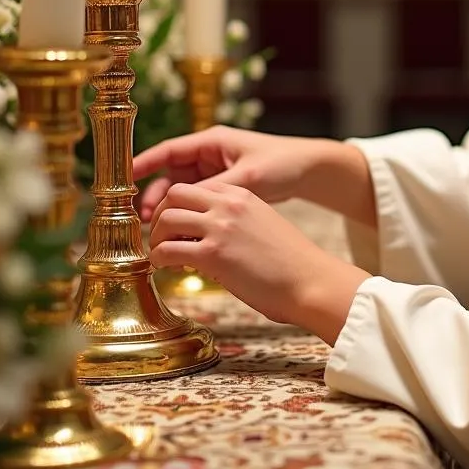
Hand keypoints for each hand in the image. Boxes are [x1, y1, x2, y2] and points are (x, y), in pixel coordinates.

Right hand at [134, 126, 322, 222]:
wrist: (310, 171)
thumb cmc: (281, 164)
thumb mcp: (247, 178)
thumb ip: (214, 191)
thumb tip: (184, 210)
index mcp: (213, 141)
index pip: (169, 151)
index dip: (144, 163)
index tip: (123, 178)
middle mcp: (210, 154)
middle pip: (171, 175)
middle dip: (155, 195)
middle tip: (143, 218)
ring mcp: (216, 172)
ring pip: (182, 191)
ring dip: (169, 208)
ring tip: (158, 230)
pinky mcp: (224, 190)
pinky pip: (197, 202)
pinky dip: (188, 215)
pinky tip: (181, 233)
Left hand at [149, 182, 369, 342]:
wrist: (312, 281)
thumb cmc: (292, 263)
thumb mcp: (263, 225)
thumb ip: (235, 223)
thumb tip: (209, 238)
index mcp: (242, 195)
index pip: (196, 187)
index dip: (177, 204)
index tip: (173, 223)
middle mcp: (229, 205)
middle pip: (175, 194)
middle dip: (160, 215)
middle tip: (161, 236)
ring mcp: (220, 227)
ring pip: (166, 218)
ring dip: (156, 237)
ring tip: (161, 254)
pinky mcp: (214, 254)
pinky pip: (168, 249)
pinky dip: (159, 259)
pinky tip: (166, 268)